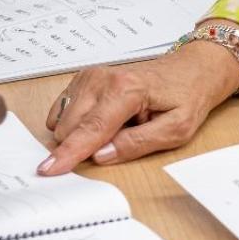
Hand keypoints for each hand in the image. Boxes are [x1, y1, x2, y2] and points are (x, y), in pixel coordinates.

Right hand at [38, 34, 238, 174]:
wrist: (190, 70)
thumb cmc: (186, 97)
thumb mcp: (175, 130)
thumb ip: (137, 144)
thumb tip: (101, 156)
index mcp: (125, 90)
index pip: (91, 130)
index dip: (69, 153)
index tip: (48, 170)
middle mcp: (102, 79)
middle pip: (70, 127)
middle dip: (85, 144)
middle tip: (123, 136)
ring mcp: (90, 77)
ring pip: (63, 121)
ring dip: (83, 133)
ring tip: (118, 125)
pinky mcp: (84, 79)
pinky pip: (63, 111)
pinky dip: (78, 122)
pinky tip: (104, 118)